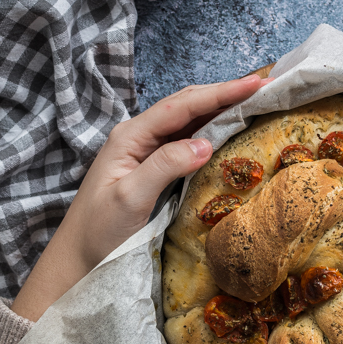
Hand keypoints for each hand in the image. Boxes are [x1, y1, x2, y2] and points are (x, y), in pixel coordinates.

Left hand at [11, 74, 268, 321]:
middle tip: (266, 87)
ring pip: (189, 122)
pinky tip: (230, 132)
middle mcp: (138, 137)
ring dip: (221, 110)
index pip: (182, 106)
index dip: (221, 93)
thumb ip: (165, 166)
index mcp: (130, 136)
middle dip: (226, 94)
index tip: (256, 84)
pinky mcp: (152, 169)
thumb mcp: (130, 199)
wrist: (77, 259)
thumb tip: (205, 143)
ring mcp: (145, 152)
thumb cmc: (98, 232)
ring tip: (255, 102)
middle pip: (187, 106)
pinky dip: (212, 132)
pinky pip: (186, 142)